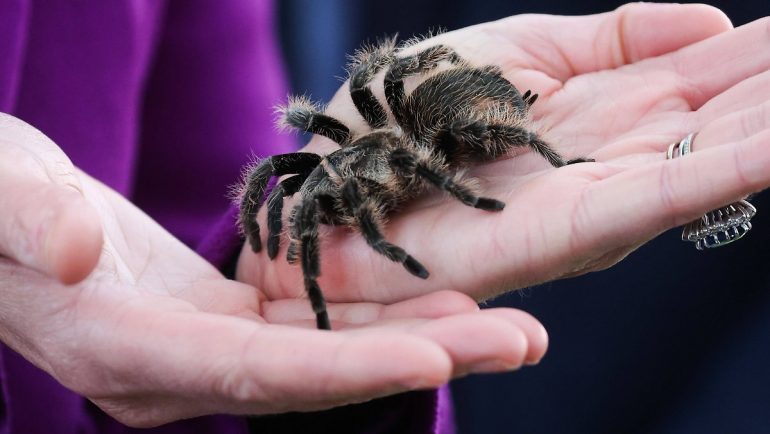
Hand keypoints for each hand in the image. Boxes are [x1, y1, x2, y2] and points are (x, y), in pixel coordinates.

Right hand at [0, 113, 546, 426]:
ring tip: (509, 326)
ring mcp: (203, 350)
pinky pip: (314, 325)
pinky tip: (438, 301)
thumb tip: (80, 253)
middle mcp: (176, 369)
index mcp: (124, 348)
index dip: (345, 369)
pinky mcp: (222, 320)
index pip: (253, 370)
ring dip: (418, 339)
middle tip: (522, 340)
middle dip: (420, 359)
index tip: (436, 358)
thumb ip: (27, 217)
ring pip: (328, 353)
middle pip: (316, 375)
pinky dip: (377, 317)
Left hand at [237, 3, 769, 302]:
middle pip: (730, 120)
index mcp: (607, 108)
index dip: (764, 59)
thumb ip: (614, 35)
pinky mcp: (574, 233)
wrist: (349, 172)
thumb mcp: (519, 51)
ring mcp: (602, 198)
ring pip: (719, 160)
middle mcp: (618, 158)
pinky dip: (736, 170)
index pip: (710, 76)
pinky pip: (669, 198)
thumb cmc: (417, 111)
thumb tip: (711, 17)